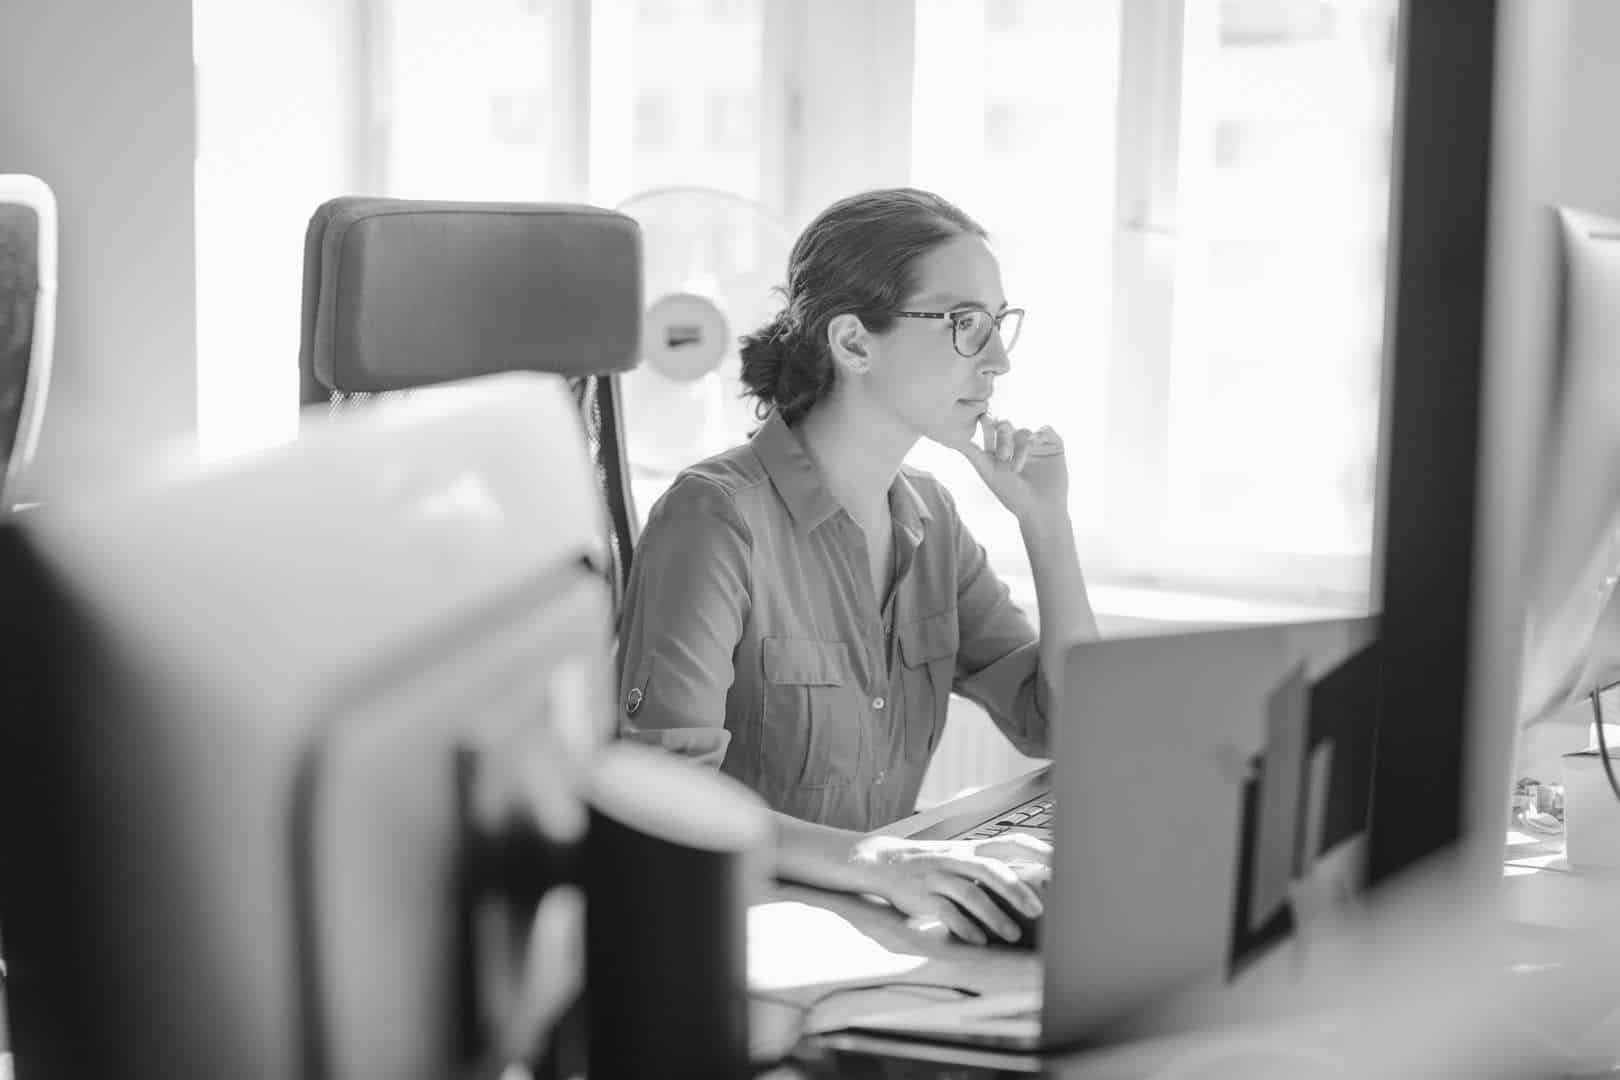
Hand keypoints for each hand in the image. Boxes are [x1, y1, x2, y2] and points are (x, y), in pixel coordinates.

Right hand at [851, 834, 1049, 945]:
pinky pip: (945, 911)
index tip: (1060, 865)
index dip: (1036, 851)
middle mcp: (957, 859)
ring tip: (1012, 935)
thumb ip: (993, 868)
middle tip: (1039, 911)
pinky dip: (964, 926)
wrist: (884, 862)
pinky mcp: (922, 896)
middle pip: (991, 869)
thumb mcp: (962, 859)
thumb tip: (1036, 883)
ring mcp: (939, 876)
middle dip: (1017, 890)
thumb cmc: (934, 866)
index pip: (1010, 842)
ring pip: (970, 892)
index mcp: (972, 849)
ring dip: (994, 915)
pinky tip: (978, 940)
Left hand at [948, 414, 1069, 526]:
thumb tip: (950, 437)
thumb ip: (972, 453)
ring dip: (1021, 446)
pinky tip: (1036, 441)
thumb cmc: (1012, 496)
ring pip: (1025, 432)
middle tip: (1003, 451)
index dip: (987, 423)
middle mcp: (1017, 446)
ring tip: (1018, 466)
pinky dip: (1041, 433)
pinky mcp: (1053, 446)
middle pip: (1007, 427)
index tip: (982, 417)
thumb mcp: (988, 472)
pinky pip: (1046, 431)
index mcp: (999, 451)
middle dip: (1003, 436)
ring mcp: (1035, 446)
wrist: (1040, 510)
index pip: (991, 431)